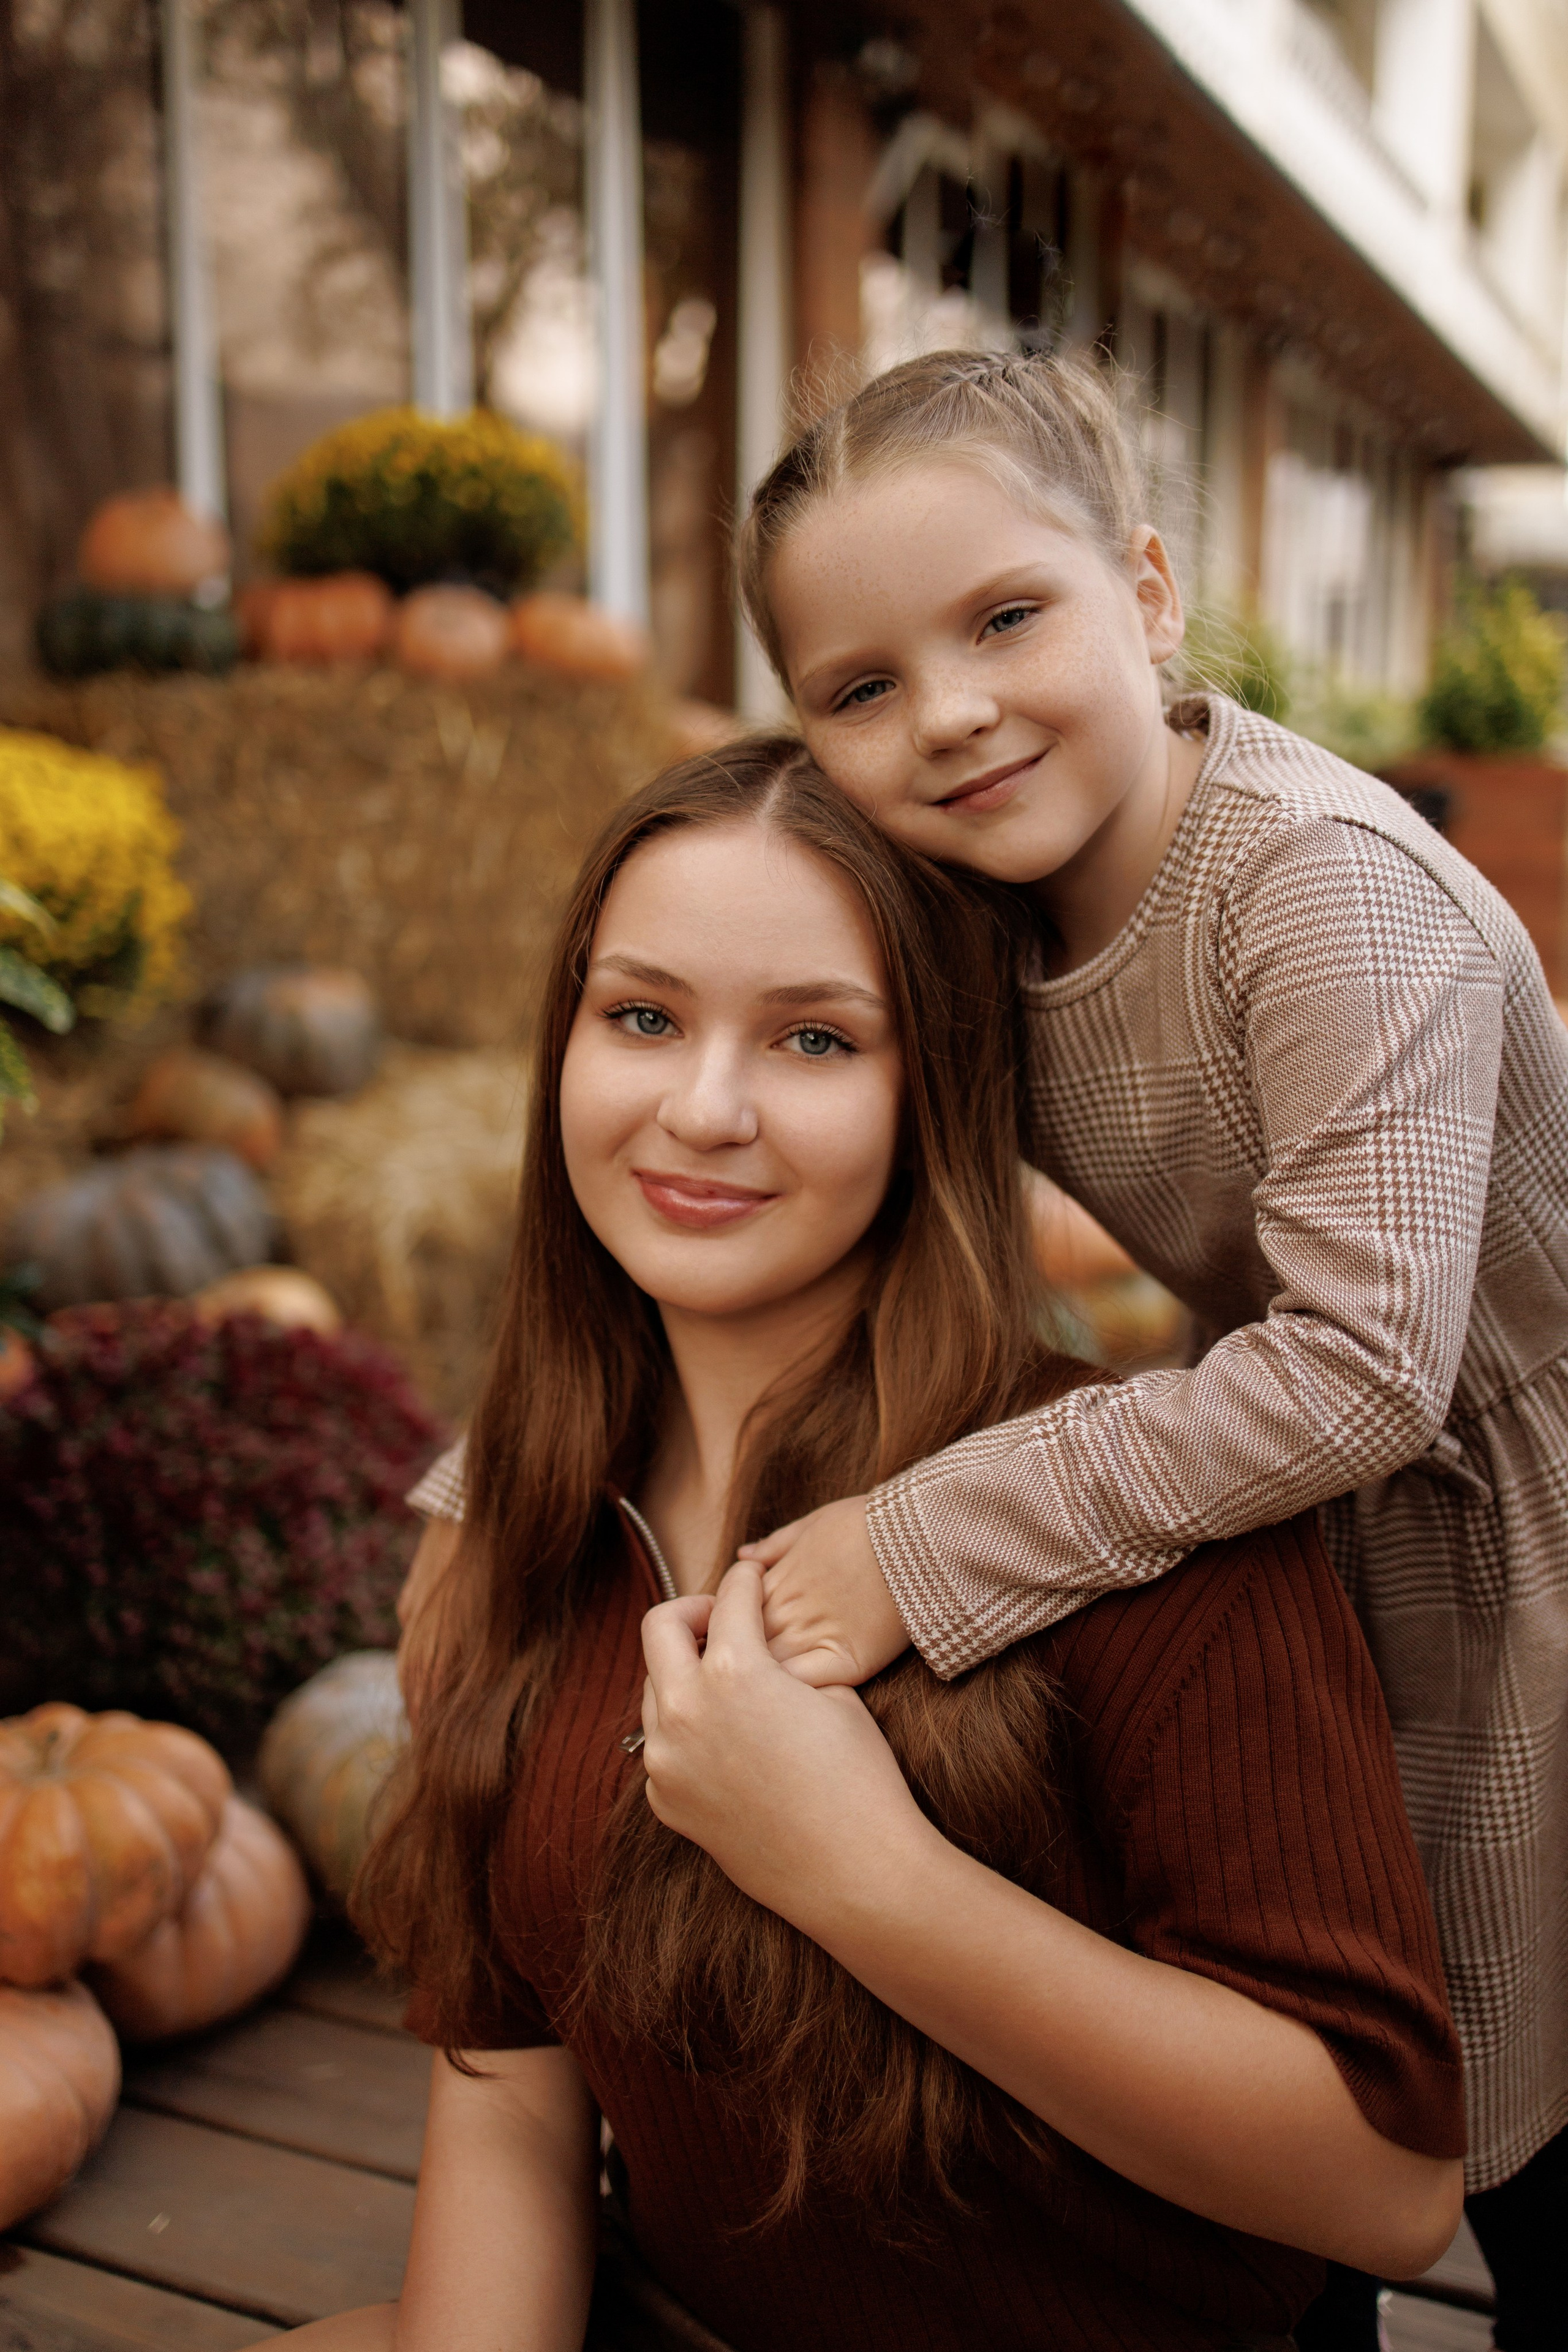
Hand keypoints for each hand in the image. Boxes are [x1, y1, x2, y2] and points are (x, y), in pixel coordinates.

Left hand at [638, 1565, 924, 1929]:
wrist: (856, 1871)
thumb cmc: (858, 1777)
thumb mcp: (832, 1693)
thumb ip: (782, 1660)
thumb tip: (762, 1646)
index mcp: (733, 1670)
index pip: (728, 1597)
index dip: (745, 1580)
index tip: (750, 1578)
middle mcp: (684, 1710)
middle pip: (657, 1629)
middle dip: (691, 1613)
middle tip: (721, 1621)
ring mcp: (666, 1761)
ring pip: (654, 1690)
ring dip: (684, 1674)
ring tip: (728, 1684)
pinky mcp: (665, 1801)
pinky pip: (661, 1745)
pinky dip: (684, 1730)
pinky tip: (726, 1741)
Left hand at [737, 1495, 908, 1686]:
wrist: (917, 1534)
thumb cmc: (869, 1522)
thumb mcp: (813, 1523)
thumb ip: (774, 1545)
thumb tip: (742, 1556)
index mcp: (776, 1583)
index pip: (731, 1618)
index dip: (730, 1632)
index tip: (739, 1642)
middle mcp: (787, 1613)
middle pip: (742, 1650)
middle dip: (739, 1665)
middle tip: (744, 1680)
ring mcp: (815, 1638)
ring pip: (768, 1672)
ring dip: (763, 1685)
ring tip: (766, 1700)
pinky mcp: (848, 1662)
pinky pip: (806, 1685)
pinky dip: (797, 1695)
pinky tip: (798, 1706)